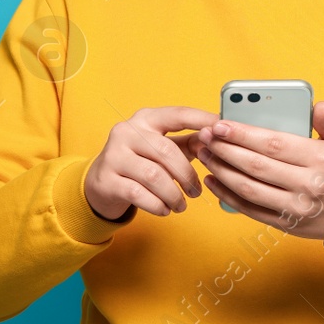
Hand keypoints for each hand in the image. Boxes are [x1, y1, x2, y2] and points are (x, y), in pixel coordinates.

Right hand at [85, 106, 218, 219]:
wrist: (101, 183)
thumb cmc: (140, 162)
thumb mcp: (163, 148)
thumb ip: (189, 143)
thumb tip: (216, 140)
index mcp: (146, 119)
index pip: (178, 114)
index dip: (202, 120)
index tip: (223, 129)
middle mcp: (127, 132)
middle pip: (167, 151)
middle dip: (187, 175)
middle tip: (196, 192)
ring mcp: (114, 155)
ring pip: (154, 176)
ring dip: (173, 195)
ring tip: (181, 205)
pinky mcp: (107, 179)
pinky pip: (138, 194)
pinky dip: (157, 205)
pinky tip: (164, 209)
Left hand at [195, 100, 323, 243]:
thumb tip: (318, 106)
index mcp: (321, 160)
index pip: (274, 144)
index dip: (243, 134)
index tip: (221, 124)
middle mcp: (307, 185)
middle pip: (256, 165)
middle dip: (225, 149)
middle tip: (205, 136)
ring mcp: (295, 208)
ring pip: (249, 188)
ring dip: (221, 170)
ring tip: (204, 154)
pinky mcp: (286, 224)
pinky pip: (250, 209)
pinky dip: (227, 196)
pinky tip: (213, 181)